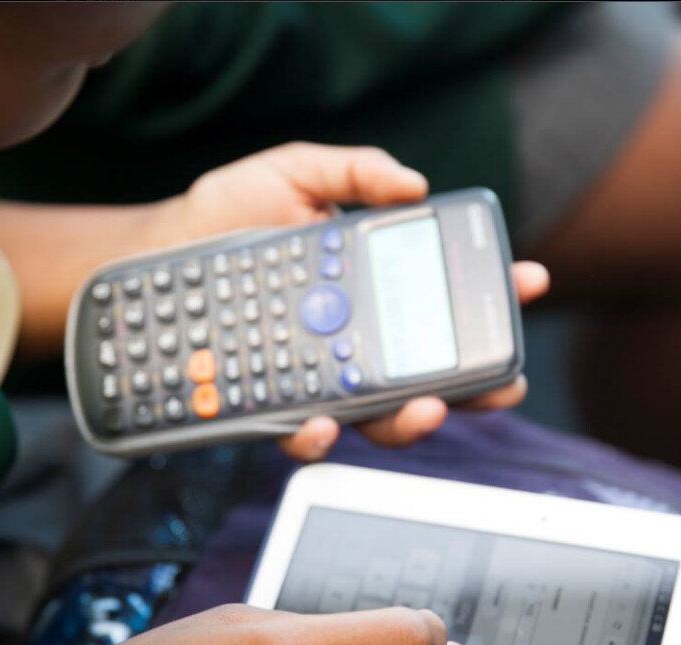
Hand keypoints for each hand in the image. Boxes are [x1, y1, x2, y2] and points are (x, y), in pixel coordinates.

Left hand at [165, 142, 550, 459]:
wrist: (153, 254)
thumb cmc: (224, 216)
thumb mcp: (293, 174)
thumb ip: (353, 173)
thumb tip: (415, 186)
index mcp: (368, 291)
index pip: (440, 303)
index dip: (489, 300)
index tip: (528, 282)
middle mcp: (352, 343)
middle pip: (428, 376)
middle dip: (474, 387)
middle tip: (501, 385)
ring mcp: (314, 381)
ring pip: (377, 418)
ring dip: (410, 420)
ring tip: (425, 407)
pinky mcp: (268, 409)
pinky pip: (303, 435)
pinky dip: (318, 436)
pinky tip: (321, 421)